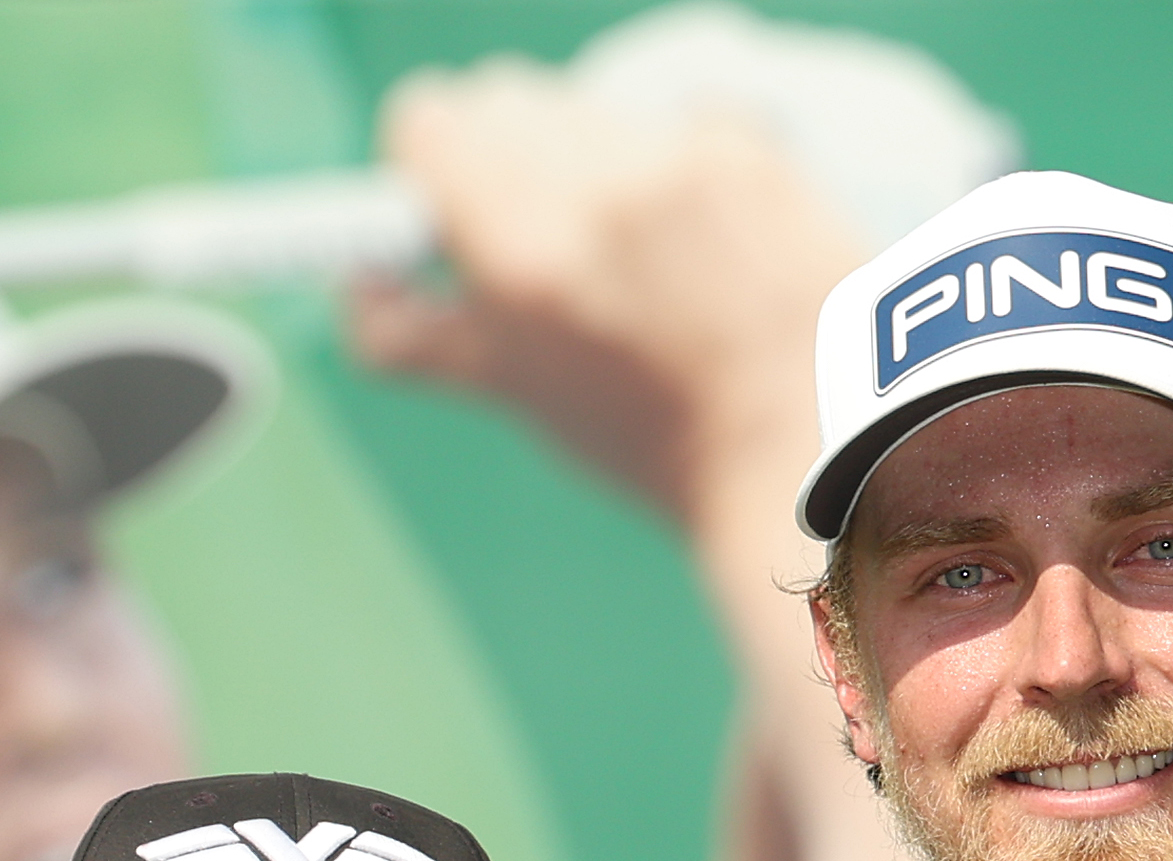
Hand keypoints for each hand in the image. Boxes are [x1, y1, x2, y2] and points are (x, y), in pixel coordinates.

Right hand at [345, 64, 858, 527]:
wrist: (815, 448)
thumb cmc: (660, 439)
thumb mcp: (520, 398)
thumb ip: (414, 334)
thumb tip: (358, 283)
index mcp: (520, 250)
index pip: (427, 119)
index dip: (430, 162)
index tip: (449, 205)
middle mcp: (595, 187)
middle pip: (507, 99)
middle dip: (512, 155)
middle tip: (549, 233)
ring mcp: (679, 160)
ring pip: (592, 108)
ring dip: (598, 158)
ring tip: (644, 251)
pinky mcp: (750, 146)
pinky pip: (680, 119)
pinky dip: (681, 164)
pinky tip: (711, 240)